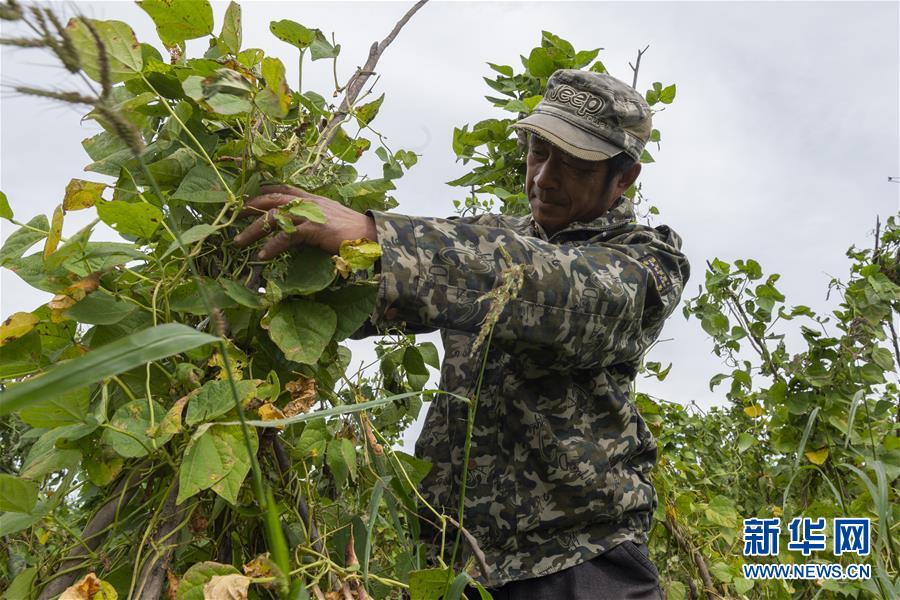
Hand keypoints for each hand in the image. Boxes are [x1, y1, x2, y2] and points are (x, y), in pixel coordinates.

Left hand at [233, 184, 377, 258]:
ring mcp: (310, 214)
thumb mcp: (329, 220)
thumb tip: (298, 233)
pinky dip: (272, 246)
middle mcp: (308, 202)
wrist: (372, 234)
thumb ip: (313, 221)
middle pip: (271, 199)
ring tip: (238, 241)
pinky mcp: (314, 228)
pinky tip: (263, 256)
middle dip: (249, 206)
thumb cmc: (353, 231)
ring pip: (274, 217)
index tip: (247, 197)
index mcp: (312, 198)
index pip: (282, 189)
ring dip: (253, 230)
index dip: (263, 191)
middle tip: (232, 216)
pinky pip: (287, 236)